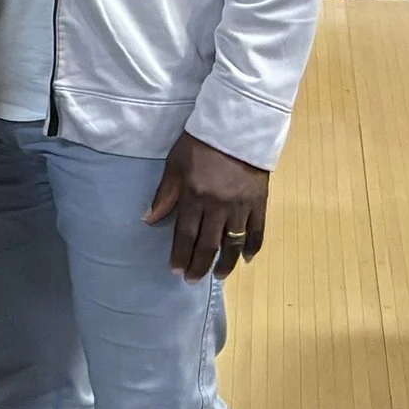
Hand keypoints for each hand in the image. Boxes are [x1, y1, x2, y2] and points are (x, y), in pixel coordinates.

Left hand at [144, 131, 270, 280]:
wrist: (237, 127)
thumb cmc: (200, 145)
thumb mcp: (175, 165)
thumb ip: (164, 194)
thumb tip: (149, 220)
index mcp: (194, 196)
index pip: (185, 233)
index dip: (180, 254)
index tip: (176, 270)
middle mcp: (218, 205)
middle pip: (208, 243)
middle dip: (199, 264)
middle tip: (193, 280)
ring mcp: (241, 205)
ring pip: (233, 242)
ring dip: (225, 262)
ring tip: (218, 276)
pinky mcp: (259, 202)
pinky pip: (257, 230)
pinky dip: (252, 246)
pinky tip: (246, 259)